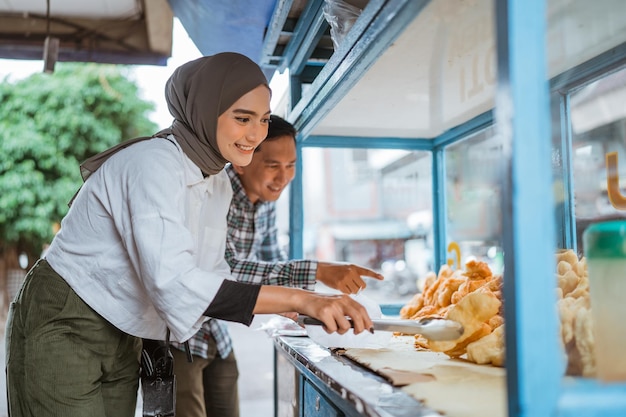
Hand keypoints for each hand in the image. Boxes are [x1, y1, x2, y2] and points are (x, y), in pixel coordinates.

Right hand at [254, 287, 372, 334]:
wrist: (304, 299)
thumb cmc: (321, 304)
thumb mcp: (336, 303)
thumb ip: (347, 310)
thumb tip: (359, 325)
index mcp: (346, 298)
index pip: (362, 309)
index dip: (368, 320)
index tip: (370, 328)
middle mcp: (341, 301)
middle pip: (358, 318)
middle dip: (359, 328)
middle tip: (356, 332)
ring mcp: (333, 307)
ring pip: (345, 327)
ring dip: (340, 331)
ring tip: (333, 326)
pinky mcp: (324, 313)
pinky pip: (332, 329)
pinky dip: (329, 330)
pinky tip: (324, 324)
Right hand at [315, 262, 383, 293]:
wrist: (322, 270)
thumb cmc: (335, 269)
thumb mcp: (346, 267)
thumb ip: (354, 274)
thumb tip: (361, 286)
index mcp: (354, 267)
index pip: (366, 271)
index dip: (375, 275)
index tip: (382, 278)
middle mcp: (351, 272)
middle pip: (362, 286)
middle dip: (359, 288)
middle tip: (352, 286)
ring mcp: (345, 278)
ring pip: (355, 291)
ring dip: (352, 291)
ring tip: (345, 285)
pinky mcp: (340, 285)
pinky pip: (348, 293)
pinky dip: (346, 292)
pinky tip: (341, 287)